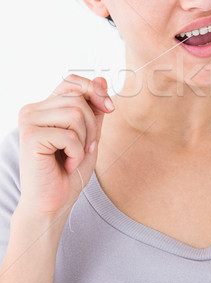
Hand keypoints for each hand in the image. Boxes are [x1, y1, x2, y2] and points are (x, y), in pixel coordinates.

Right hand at [17, 75, 114, 220]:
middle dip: (92, 125)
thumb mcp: (89, 135)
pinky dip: (76, 153)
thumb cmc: (68, 172)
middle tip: (85, 148)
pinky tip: (66, 165)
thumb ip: (94, 109)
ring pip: (76, 114)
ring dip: (84, 140)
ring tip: (74, 157)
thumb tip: (101, 78)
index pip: (71, 81)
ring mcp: (29, 121)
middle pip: (78, 99)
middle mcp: (32, 110)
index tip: (110, 108)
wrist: (52, 204)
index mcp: (44, 107)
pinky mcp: (30, 136)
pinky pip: (69, 135)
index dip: (94, 90)